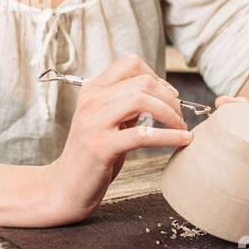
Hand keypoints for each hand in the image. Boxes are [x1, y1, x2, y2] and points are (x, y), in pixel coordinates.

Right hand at [42, 54, 192, 224]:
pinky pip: (143, 134)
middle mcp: (91, 101)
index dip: (156, 76)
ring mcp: (94, 123)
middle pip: (142, 82)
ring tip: (181, 127)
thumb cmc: (92, 154)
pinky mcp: (101, 146)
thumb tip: (161, 92)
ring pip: (141, 100)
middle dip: (169, 98)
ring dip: (170, 113)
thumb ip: (126, 104)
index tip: (169, 95)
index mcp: (92, 90)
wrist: (66, 185)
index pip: (130, 63)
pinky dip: (169, 136)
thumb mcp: (106, 120)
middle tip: (179, 116)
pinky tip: (182, 140)